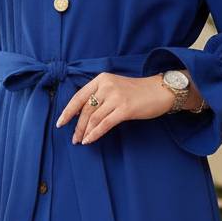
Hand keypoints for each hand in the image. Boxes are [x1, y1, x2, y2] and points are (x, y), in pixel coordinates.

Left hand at [55, 72, 187, 145]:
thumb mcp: (115, 87)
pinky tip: (90, 140)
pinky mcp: (125, 109)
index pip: (79, 96)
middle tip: (73, 138)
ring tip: (80, 141)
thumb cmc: (138, 92)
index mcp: (102, 79)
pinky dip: (95, 133)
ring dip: (85, 131)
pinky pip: (105, 124)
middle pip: (86, 109)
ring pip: (94, 118)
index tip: (60, 123)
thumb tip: (82, 114)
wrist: (161, 91)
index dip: (68, 111)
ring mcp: (116, 97)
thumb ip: (100, 95)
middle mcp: (107, 86)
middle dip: (77, 126)